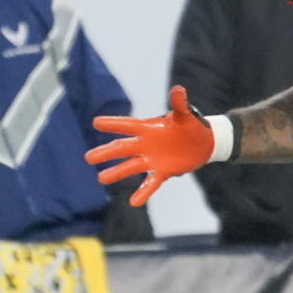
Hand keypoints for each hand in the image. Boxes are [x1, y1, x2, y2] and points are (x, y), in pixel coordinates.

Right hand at [85, 85, 214, 206]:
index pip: (128, 126)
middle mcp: (146, 145)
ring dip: (116, 173)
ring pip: (131, 167)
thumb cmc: (191, 125)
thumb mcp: (186, 115)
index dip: (114, 124)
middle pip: (123, 148)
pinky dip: (143, 193)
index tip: (96, 122)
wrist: (203, 143)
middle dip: (106, 152)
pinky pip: (150, 183)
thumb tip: (178, 90)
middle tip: (88, 158)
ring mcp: (152, 159)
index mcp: (149, 128)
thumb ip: (180, 104)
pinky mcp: (163, 172)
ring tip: (101, 178)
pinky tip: (133, 203)